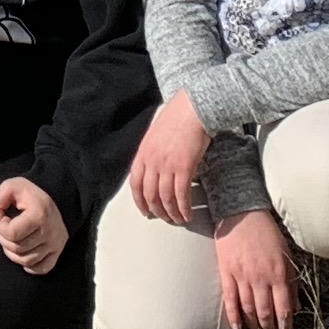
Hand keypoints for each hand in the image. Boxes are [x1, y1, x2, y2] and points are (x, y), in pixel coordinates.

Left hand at [0, 175, 68, 275]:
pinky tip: (24, 254)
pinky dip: (30, 266)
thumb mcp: (10, 187)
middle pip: (18, 249)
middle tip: (5, 231)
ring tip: (13, 240)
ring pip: (27, 261)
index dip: (1, 227)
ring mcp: (55, 244)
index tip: (4, 219)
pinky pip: (42, 269)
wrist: (56, 196)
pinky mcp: (58, 252)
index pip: (12, 233)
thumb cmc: (28, 194)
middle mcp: (50, 231)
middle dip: (5, 241)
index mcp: (40, 214)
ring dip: (13, 253)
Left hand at [126, 92, 209, 223]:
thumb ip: (152, 152)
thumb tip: (154, 170)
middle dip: (157, 211)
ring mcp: (167, 165)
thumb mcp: (155, 135)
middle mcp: (152, 161)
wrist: (193, 108)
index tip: (145, 211)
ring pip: (166, 198)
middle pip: (150, 195)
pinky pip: (182, 195)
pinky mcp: (184, 167)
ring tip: (178, 220)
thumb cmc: (177, 118)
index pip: (135, 184)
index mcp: (143, 152)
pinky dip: (184, 208)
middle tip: (165, 218)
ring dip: (172, 213)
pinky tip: (187, 214)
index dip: (140, 201)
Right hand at [213, 208, 296, 328]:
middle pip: (265, 311)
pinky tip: (236, 328)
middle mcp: (261, 278)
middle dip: (269, 327)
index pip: (283, 307)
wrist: (241, 213)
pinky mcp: (226, 272)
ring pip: (248, 309)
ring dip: (253, 324)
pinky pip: (229, 299)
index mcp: (278, 273)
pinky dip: (233, 316)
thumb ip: (291, 280)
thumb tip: (296, 305)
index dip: (285, 324)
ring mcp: (242, 276)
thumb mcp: (286, 254)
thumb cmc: (267, 233)